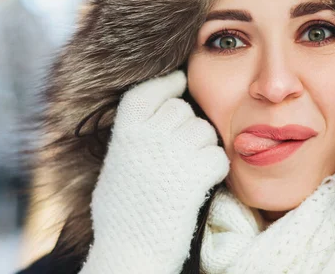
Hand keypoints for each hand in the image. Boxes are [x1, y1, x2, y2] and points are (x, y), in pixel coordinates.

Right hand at [79, 70, 229, 273]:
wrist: (129, 252)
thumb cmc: (121, 214)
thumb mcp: (116, 166)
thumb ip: (133, 137)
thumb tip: (153, 117)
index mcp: (125, 131)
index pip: (149, 90)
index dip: (166, 84)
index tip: (178, 83)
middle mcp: (148, 135)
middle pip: (183, 110)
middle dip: (188, 126)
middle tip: (182, 150)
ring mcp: (173, 153)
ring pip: (204, 131)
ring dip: (204, 147)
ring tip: (190, 170)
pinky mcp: (195, 174)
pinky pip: (218, 156)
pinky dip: (215, 168)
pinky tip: (203, 182)